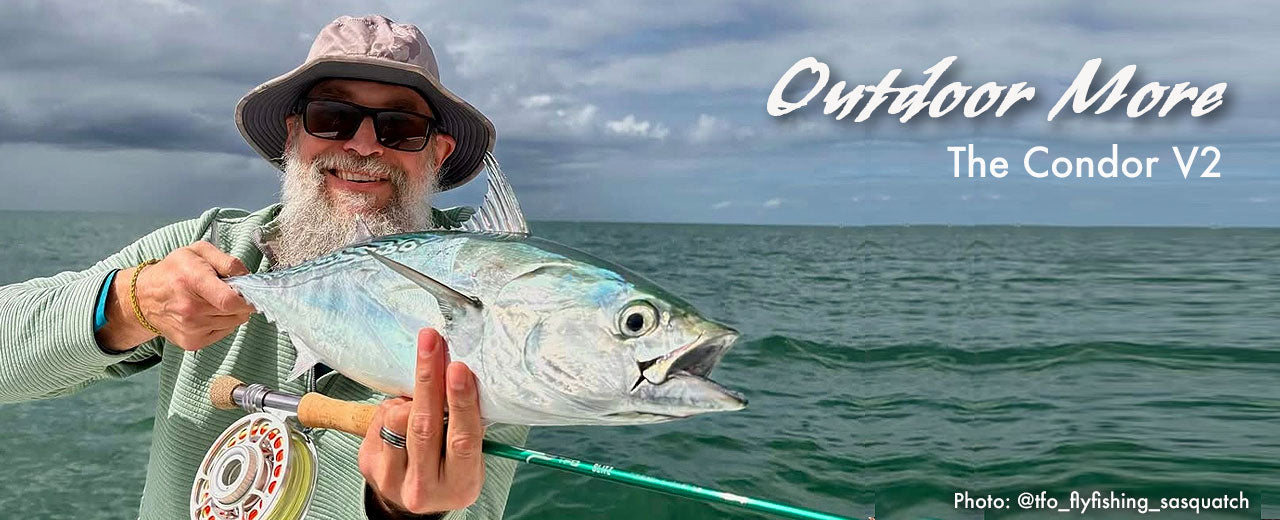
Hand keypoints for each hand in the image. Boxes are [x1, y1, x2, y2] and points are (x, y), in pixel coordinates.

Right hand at [103, 241, 253, 350]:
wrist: (144, 297)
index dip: (247, 298)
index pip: (230, 300)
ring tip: (214, 301)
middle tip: (230, 292)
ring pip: (233, 323)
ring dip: (232, 312)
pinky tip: (208, 312)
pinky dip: (223, 323)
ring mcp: (190, 328)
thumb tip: (247, 276)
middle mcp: (190, 308)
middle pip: (236, 313)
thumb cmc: (174, 271)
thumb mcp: (198, 251)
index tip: (248, 291)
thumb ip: (226, 260)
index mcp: (192, 281)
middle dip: (242, 302)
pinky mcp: (192, 342)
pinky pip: (223, 333)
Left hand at [359, 328, 486, 515]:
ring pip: (396, 419)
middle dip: (428, 378)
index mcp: (459, 484)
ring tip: (419, 400)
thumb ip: (467, 425)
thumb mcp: (469, 458)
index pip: (461, 439)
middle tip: (431, 342)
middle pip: (423, 425)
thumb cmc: (449, 471)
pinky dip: (393, 407)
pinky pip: (379, 420)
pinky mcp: (369, 465)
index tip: (458, 369)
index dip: (460, 402)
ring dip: (409, 397)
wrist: (419, 498)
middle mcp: (423, 487)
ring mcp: (391, 479)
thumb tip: (463, 376)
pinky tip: (403, 414)